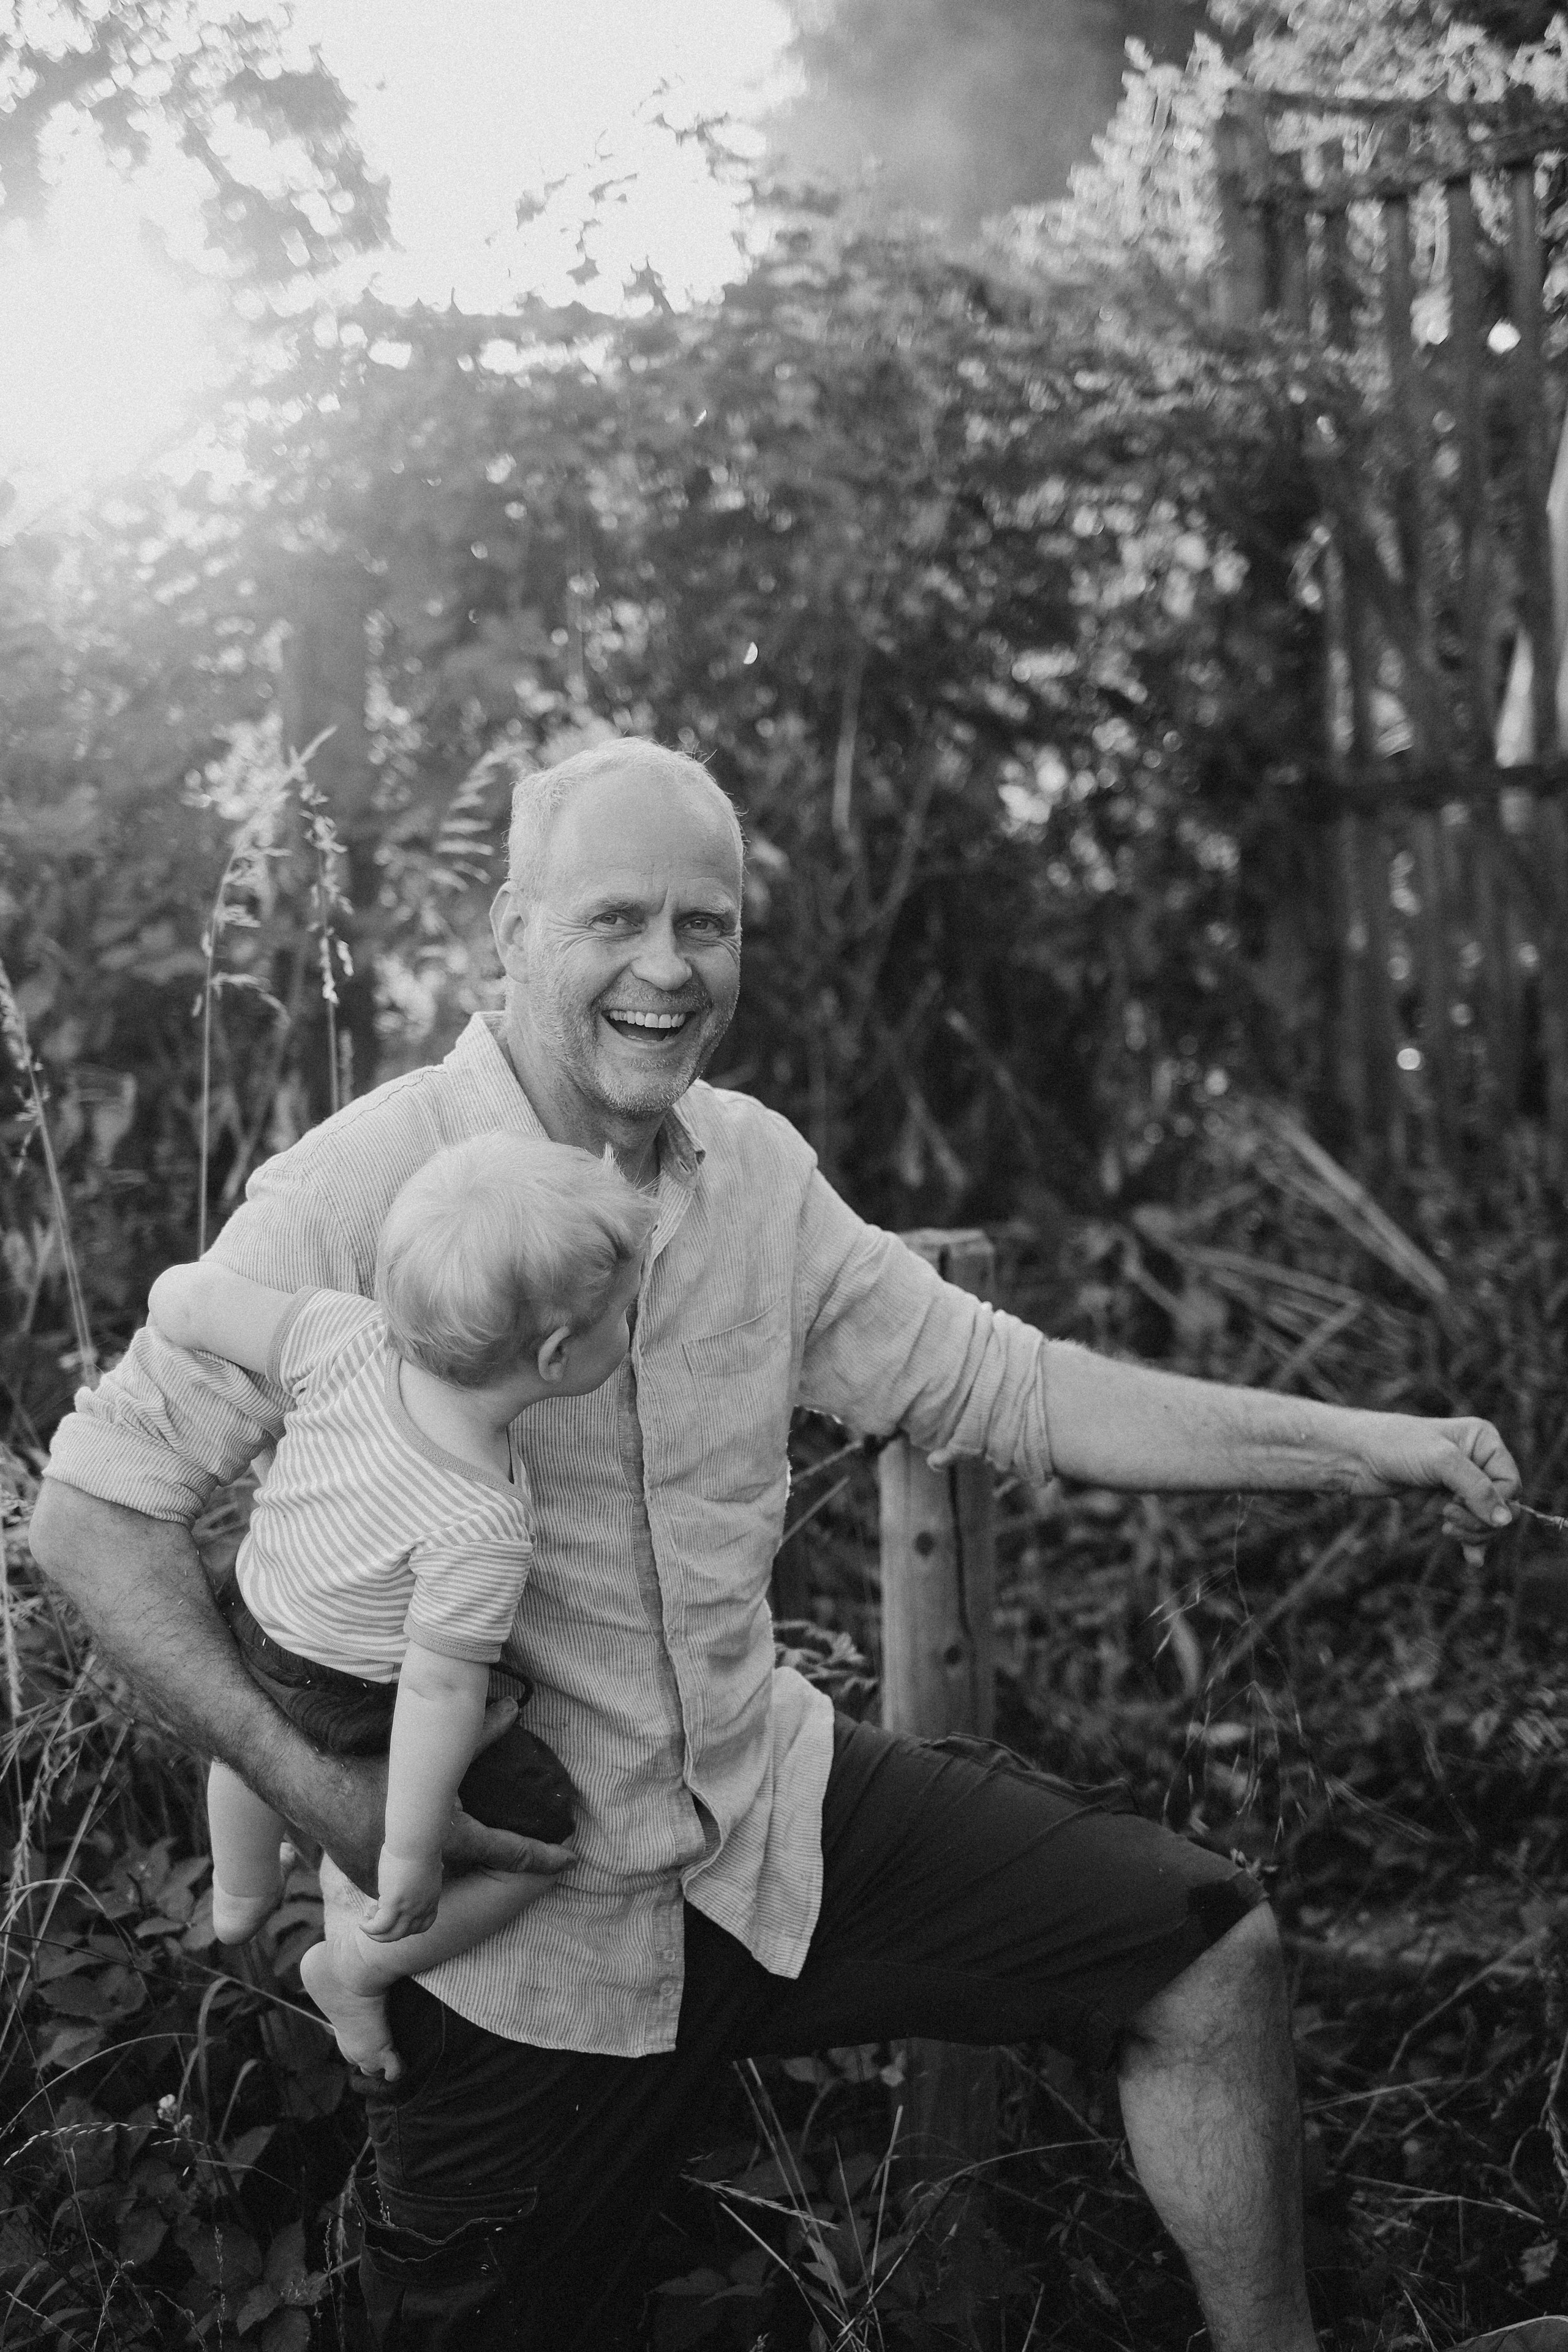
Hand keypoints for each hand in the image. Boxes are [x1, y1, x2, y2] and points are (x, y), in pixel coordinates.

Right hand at [310, 1699, 575, 1895]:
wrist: (307, 1779)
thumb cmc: (371, 1761)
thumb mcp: (428, 1753)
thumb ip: (476, 1736)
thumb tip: (515, 1707)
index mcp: (448, 1835)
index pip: (509, 1850)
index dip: (543, 1856)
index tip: (571, 1861)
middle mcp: (425, 1867)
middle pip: (470, 1884)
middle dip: (495, 1882)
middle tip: (524, 1872)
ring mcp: (391, 1882)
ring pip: (427, 1901)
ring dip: (438, 1896)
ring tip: (456, 1889)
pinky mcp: (365, 1881)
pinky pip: (392, 1895)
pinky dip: (402, 1894)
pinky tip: (404, 1888)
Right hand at [362, 1846, 443, 1941]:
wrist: (415, 1840)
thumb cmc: (421, 1845)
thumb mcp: (431, 1863)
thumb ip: (432, 1870)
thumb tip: (439, 1865)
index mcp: (432, 1898)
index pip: (423, 1924)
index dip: (408, 1926)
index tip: (395, 1917)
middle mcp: (422, 1907)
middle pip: (405, 1932)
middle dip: (388, 1929)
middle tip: (375, 1914)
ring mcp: (409, 1908)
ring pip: (392, 1935)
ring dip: (377, 1933)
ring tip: (366, 1920)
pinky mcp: (393, 1904)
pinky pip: (379, 1927)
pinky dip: (369, 1928)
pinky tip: (362, 1921)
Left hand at [1349, 1413, 1518, 1539]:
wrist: (1356, 1456)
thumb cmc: (1397, 1445)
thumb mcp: (1442, 1461)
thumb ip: (1477, 1490)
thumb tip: (1506, 1520)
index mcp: (1484, 1441)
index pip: (1510, 1483)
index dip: (1495, 1502)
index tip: (1461, 1505)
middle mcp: (1477, 1462)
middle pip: (1501, 1506)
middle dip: (1480, 1520)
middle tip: (1449, 1519)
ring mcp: (1460, 1484)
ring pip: (1485, 1520)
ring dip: (1472, 1531)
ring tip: (1447, 1530)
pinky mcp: (1444, 1502)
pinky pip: (1468, 1527)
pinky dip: (1471, 1543)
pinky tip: (1472, 1560)